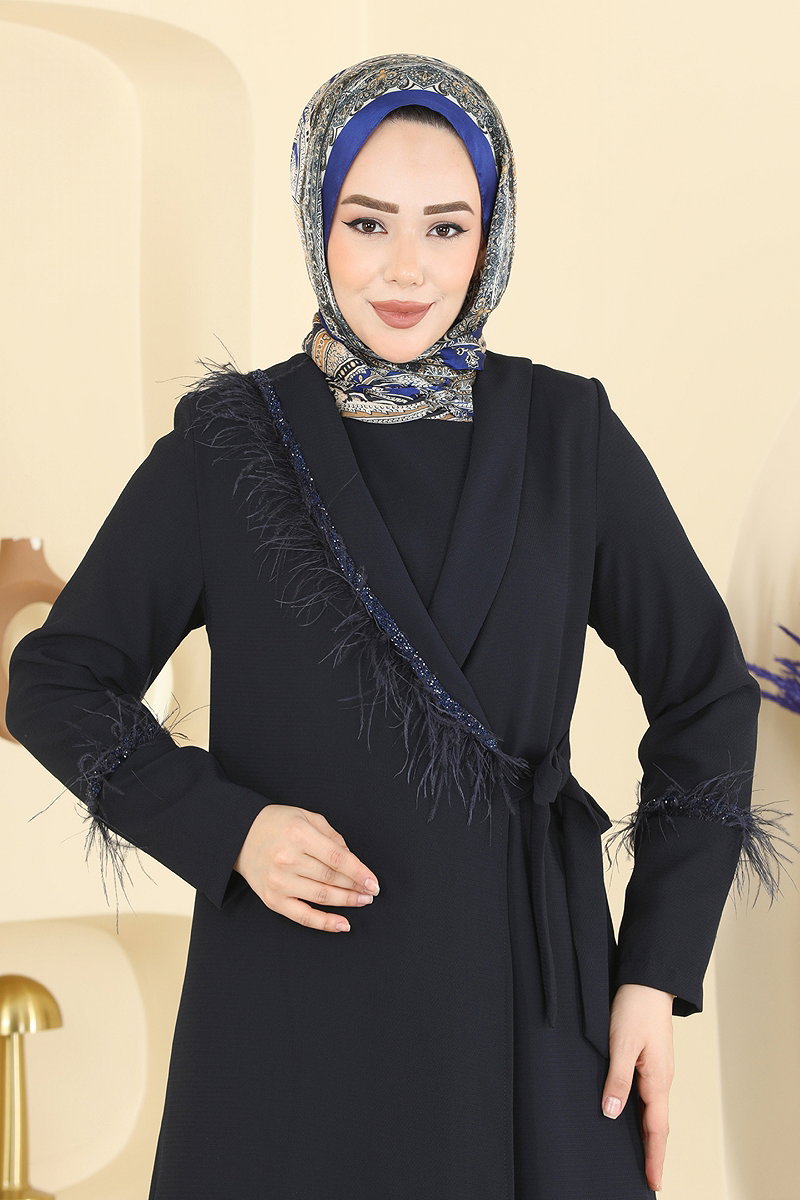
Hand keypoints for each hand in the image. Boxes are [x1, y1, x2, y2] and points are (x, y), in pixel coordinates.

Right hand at [233, 804, 379, 931]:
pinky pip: (303, 916)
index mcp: (299, 834)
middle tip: (371, 892)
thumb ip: (332, 835)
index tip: (374, 882)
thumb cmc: (277, 823)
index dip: (359, 872)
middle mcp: (288, 859)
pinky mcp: (272, 899)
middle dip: (356, 887)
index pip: (337, 857)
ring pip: (322, 897)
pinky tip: (343, 924)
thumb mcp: (306, 816)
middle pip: (331, 878)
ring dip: (347, 901)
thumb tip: (352, 860)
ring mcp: (279, 882)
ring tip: (362, 901)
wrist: (239, 835)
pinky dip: (325, 923)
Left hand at [601, 983, 674, 1192]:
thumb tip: (611, 1112)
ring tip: (641, 1156)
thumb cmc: (636, 1007)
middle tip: (648, 1178)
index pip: (657, 1128)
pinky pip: (647, 1095)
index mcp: (657, 1078)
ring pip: (653, 1109)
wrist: (648, 980)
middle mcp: (661, 1078)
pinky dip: (644, 1113)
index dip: (654, 1156)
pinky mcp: (650, 1059)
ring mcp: (657, 1069)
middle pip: (658, 1123)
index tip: (654, 1182)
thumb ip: (617, 1078)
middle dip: (654, 1152)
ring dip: (649, 1134)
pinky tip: (632, 1116)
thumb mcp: (621, 1043)